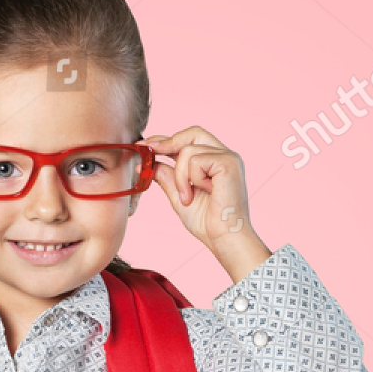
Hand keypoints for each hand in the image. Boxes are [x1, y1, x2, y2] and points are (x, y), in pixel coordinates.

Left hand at [143, 127, 255, 249]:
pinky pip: (196, 160)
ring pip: (188, 150)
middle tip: (149, 152)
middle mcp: (223, 155)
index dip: (165, 140)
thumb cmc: (207, 222)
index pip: (188, 141)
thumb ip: (167, 177)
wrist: (223, 238)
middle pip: (192, 133)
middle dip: (167, 142)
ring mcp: (228, 157)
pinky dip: (191, 179)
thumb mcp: (179, 195)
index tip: (144, 146)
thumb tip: (147, 163)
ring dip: (180, 176)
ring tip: (187, 197)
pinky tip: (201, 192)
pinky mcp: (228, 162)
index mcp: (214, 161)